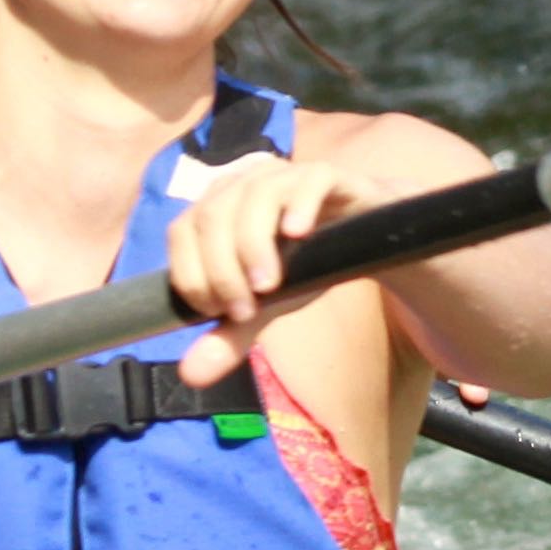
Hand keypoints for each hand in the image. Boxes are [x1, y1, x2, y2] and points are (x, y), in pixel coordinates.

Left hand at [162, 152, 395, 389]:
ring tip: (269, 287)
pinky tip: (299, 234)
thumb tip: (190, 375)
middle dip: (222, 269)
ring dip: (254, 244)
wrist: (368, 240)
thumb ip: (229, 335)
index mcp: (217, 207)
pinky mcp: (329, 176)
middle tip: (247, 311)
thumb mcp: (267, 305)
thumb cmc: (305, 264)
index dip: (191, 275)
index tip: (220, 314)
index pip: (182, 231)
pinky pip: (310, 179)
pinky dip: (300, 204)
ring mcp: (286, 174)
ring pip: (256, 194)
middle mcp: (244, 182)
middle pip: (213, 215)